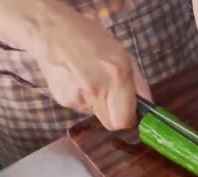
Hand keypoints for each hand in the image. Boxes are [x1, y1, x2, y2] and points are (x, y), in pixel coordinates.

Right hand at [0, 0, 150, 129]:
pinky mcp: (63, 100)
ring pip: (97, 114)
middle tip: (115, 97)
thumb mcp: (124, 56)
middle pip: (112, 124)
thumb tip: (148, 106)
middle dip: (117, 115)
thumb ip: (138, 84)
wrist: (49, 31)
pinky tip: (79, 79)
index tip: (132, 112)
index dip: (130, 119)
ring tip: (92, 78)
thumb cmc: (91, 39)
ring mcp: (77, 98)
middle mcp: (97, 91)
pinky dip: (85, 97)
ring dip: (100, 103)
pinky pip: (82, 107)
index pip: (125, 121)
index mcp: (117, 77)